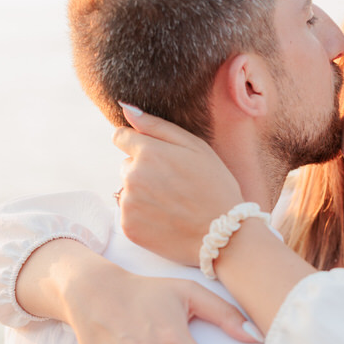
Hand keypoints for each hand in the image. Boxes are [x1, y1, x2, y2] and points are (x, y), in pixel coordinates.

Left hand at [112, 106, 243, 264]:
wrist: (222, 235)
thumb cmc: (215, 186)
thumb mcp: (195, 147)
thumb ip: (156, 125)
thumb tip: (125, 108)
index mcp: (147, 151)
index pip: (121, 137)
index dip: (140, 146)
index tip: (159, 159)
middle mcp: (132, 176)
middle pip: (126, 166)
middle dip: (144, 172)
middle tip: (174, 187)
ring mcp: (128, 203)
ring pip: (127, 191)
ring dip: (143, 195)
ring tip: (172, 206)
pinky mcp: (128, 227)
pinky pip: (128, 215)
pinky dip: (143, 217)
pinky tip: (166, 220)